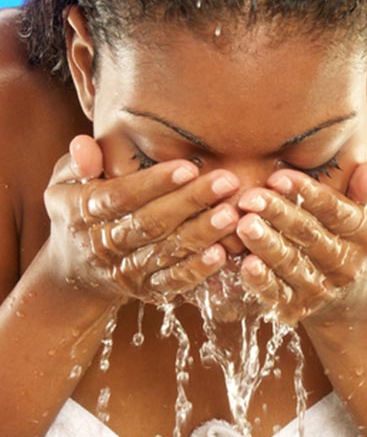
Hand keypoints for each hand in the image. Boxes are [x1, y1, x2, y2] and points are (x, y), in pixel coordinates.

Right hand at [44, 135, 240, 304]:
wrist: (75, 271)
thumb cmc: (79, 210)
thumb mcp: (65, 183)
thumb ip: (78, 162)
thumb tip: (83, 146)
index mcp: (85, 212)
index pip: (121, 196)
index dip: (155, 183)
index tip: (189, 167)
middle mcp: (105, 245)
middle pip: (151, 223)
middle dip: (191, 202)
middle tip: (227, 182)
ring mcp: (126, 270)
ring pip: (166, 252)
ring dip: (201, 234)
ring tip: (231, 215)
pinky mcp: (146, 290)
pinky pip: (172, 282)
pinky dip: (196, 271)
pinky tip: (221, 254)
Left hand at [235, 163, 366, 324]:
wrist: (353, 299)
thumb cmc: (356, 237)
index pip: (335, 210)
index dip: (306, 193)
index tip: (278, 177)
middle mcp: (347, 264)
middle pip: (308, 234)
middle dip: (277, 213)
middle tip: (250, 197)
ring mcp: (322, 288)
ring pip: (290, 263)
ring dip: (265, 244)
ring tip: (243, 224)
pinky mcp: (298, 306)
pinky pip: (277, 293)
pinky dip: (261, 281)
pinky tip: (246, 264)